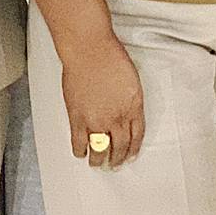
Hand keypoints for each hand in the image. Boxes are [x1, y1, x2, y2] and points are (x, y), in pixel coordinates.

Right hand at [63, 38, 143, 168]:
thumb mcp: (132, 81)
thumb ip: (131, 101)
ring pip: (101, 151)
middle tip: (116, 164)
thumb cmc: (110, 57)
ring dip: (101, 160)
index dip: (134, 149)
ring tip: (99, 163)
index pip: (137, 136)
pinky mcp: (78, 119)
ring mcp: (97, 120)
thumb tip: (127, 113)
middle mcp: (117, 118)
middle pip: (121, 147)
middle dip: (119, 159)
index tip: (131, 155)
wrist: (89, 50)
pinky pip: (80, 143)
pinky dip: (82, 151)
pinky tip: (82, 152)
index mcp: (134, 107)